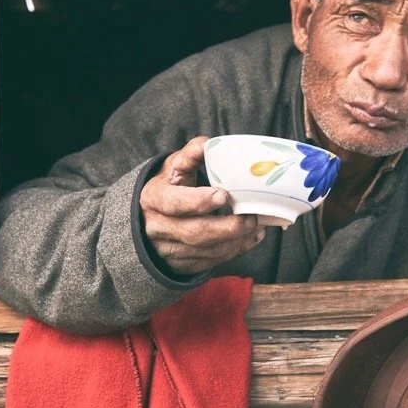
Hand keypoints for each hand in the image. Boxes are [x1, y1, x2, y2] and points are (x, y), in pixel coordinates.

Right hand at [139, 136, 266, 276]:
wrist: (150, 216)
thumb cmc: (169, 186)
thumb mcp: (174, 166)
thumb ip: (191, 154)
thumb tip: (210, 143)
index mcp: (154, 198)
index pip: (174, 203)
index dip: (199, 201)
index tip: (224, 195)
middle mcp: (158, 227)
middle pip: (194, 233)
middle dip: (227, 228)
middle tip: (252, 218)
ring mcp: (168, 249)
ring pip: (205, 251)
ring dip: (236, 241)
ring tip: (258, 227)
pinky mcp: (180, 264)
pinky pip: (210, 261)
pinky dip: (234, 251)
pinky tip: (251, 238)